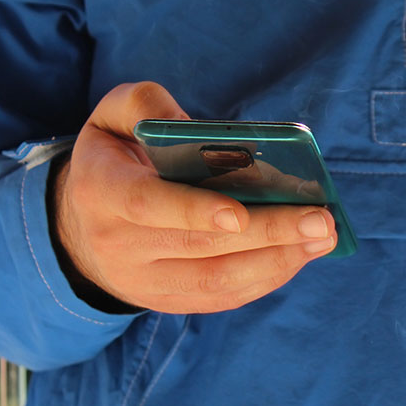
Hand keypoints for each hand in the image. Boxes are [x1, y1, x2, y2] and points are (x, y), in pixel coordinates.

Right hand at [54, 82, 336, 313]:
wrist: (81, 227)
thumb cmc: (115, 158)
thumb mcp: (112, 116)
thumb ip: (145, 103)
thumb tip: (194, 127)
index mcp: (101, 192)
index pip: (146, 206)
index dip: (194, 211)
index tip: (240, 213)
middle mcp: (119, 246)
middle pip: (200, 249)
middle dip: (267, 234)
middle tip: (321, 219)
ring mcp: (145, 282)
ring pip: (217, 281)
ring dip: (279, 261)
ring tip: (324, 236)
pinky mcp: (171, 302)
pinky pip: (224, 297)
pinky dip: (268, 277)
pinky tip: (303, 254)